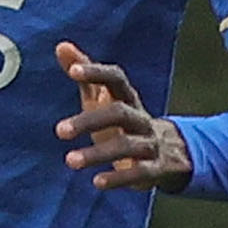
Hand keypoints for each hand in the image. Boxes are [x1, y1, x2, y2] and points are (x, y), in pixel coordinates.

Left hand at [55, 41, 192, 191]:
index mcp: (127, 97)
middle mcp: (140, 117)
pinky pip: (139, 173)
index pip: (116, 78)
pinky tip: (97, 182)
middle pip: (119, 113)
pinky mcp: (154, 169)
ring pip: (127, 146)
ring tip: (70, 160)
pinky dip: (119, 178)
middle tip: (59, 131)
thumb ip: (84, 73)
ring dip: (97, 154)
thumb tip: (61, 45)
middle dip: (89, 121)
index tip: (73, 70)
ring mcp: (149, 143)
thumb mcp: (104, 98)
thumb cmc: (124, 122)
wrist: (168, 154)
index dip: (96, 72)